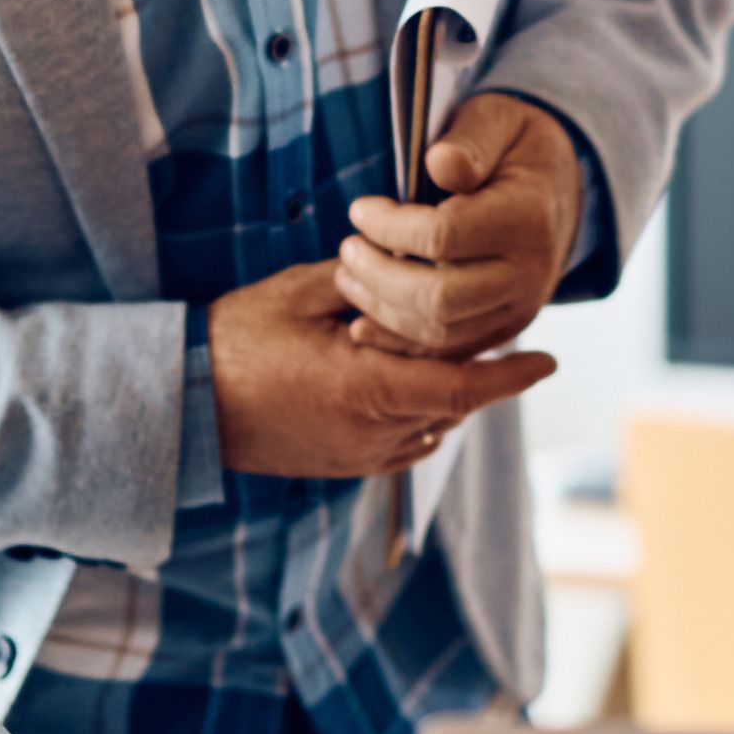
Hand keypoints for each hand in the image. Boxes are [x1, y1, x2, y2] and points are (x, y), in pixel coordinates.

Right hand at [207, 255, 554, 478]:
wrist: (185, 403)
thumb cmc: (237, 340)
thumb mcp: (301, 292)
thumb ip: (365, 281)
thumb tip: (409, 266)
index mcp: (366, 387)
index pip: (461, 387)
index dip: (510, 376)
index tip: (548, 360)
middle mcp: (372, 433)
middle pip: (453, 403)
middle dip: (476, 369)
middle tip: (494, 330)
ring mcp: (359, 456)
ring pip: (433, 425)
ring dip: (447, 391)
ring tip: (444, 350)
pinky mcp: (345, 467)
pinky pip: (406, 443)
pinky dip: (421, 414)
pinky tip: (406, 382)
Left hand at [337, 92, 584, 356]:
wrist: (555, 186)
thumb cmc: (512, 145)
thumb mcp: (494, 120)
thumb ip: (468, 140)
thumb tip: (439, 164)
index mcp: (528, 217)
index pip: (444, 237)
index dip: (390, 227)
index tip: (359, 209)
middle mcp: (530, 273)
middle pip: (439, 297)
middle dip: (379, 276)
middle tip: (347, 249)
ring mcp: (520, 308)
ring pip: (440, 332)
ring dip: (383, 310)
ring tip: (347, 277)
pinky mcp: (505, 329)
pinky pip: (448, 352)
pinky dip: (401, 343)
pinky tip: (363, 325)